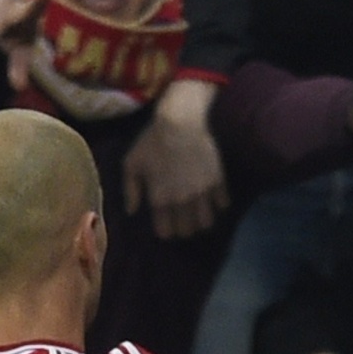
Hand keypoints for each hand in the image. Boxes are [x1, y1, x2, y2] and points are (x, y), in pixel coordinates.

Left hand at [122, 79, 227, 238]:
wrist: (180, 122)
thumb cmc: (152, 142)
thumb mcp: (131, 164)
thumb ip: (130, 191)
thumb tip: (132, 211)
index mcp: (160, 199)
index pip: (166, 231)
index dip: (165, 231)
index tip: (166, 226)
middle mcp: (182, 201)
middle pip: (187, 230)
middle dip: (184, 229)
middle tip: (182, 221)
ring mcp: (202, 192)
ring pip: (206, 222)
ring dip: (202, 222)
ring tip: (199, 215)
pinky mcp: (217, 181)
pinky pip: (222, 204)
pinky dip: (218, 205)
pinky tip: (213, 199)